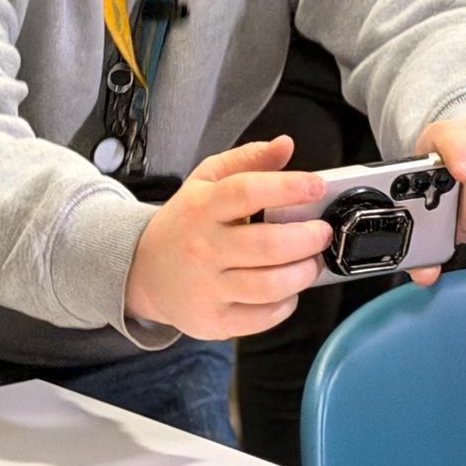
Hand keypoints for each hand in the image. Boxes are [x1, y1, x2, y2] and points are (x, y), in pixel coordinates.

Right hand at [124, 137, 332, 339]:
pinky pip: (264, 317)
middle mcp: (203, 248)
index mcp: (202, 207)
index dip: (287, 187)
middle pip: (268, 245)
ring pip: (270, 286)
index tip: (316, 187)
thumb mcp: (206, 182)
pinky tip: (287, 288)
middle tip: (321, 232)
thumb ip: (247, 160)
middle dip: (308, 238)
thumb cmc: (185, 223)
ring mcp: (207, 288)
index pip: (247, 191)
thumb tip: (285, 144)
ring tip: (311, 261)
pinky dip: (287, 303)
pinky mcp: (215, 321)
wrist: (143, 271)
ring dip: (304, 272)